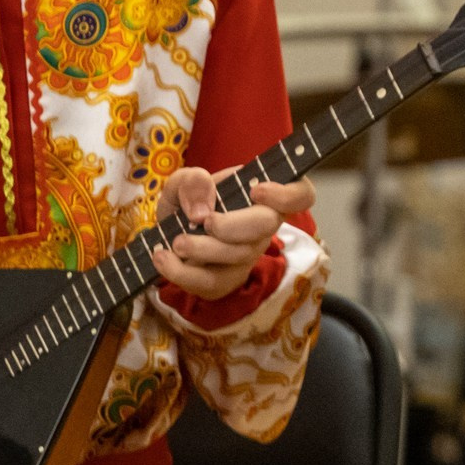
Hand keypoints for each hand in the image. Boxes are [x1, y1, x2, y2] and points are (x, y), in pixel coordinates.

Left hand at [151, 166, 313, 298]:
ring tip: (175, 242)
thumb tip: (202, 210)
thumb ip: (192, 182)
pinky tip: (163, 259)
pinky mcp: (226, 280)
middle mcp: (263, 227)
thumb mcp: (183, 181)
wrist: (168, 233)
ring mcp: (247, 256)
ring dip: (202, 249)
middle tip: (204, 221)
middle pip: (268, 226)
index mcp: (263, 195)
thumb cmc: (188, 201)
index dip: (288, 195)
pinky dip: (182, 273)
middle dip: (232, 225)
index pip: (301, 195)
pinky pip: (213, 283)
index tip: (256, 190)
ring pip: (239, 257)